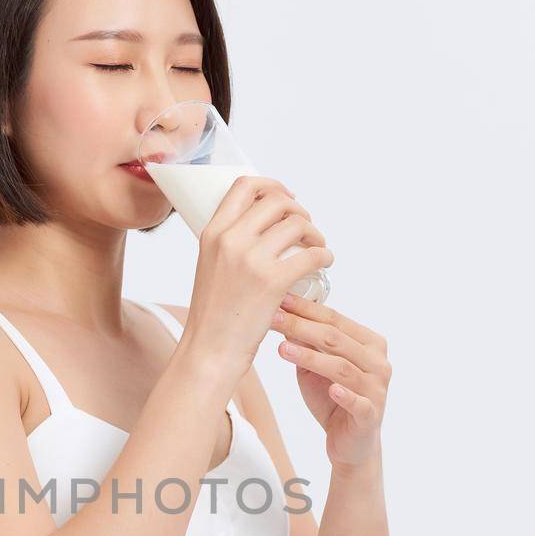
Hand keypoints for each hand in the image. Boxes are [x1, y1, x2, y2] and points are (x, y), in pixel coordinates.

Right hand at [184, 175, 333, 389]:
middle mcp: (231, 240)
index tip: (286, 197)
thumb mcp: (209, 266)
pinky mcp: (272, 282)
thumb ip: (229, 243)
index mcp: (213, 233)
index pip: (245, 186)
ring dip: (315, 233)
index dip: (272, 186)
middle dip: (299, 211)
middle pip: (278, 202)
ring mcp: (251, 260)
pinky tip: (324, 264)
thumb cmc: (212, 315)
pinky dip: (324, 256)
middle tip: (305, 229)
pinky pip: (312, 255)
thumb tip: (261, 226)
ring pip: (298, 224)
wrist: (210, 350)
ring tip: (316, 248)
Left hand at [269, 291, 389, 468]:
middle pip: (336, 340)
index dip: (306, 309)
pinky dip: (345, 395)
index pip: (335, 320)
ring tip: (282, 349)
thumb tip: (282, 313)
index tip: (279, 299)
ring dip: (311, 357)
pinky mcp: (371, 415)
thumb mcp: (315, 368)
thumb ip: (305, 344)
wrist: (351, 443)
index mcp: (369, 343)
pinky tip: (331, 390)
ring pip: (342, 368)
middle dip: (302, 327)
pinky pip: (358, 402)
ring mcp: (377, 389)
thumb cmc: (333, 399)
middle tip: (273, 318)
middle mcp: (378, 362)